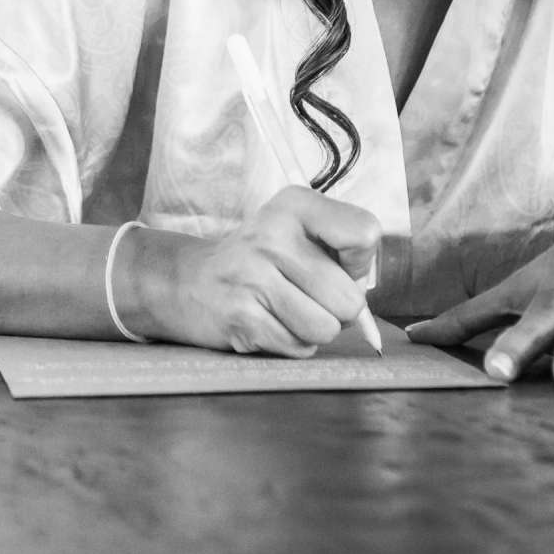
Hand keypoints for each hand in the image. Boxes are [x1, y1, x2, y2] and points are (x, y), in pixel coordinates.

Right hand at [123, 188, 379, 355]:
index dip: (360, 264)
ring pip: (325, 329)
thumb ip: (343, 259)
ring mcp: (253, 275)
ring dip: (312, 331)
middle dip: (336, 311)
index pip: (365, 233)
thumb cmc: (261, 261)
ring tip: (287, 311)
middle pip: (349, 299)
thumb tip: (367, 320)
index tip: (337, 264)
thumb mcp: (298, 234)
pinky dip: (289, 344)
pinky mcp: (241, 316)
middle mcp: (273, 234)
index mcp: (296, 205)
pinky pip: (297, 347)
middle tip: (306, 296)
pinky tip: (267, 323)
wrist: (187, 281)